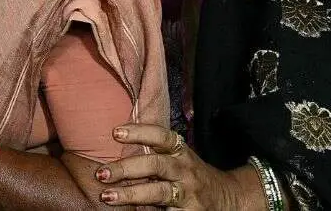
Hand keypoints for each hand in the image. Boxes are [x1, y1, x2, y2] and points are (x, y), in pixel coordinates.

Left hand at [95, 124, 258, 209]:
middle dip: (127, 168)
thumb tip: (115, 141)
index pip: (162, 136)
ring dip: (131, 194)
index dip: (139, 132)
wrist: (228, 198)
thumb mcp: (178, 157)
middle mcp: (185, 171)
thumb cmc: (191, 175)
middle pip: (156, 165)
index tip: (115, 133)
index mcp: (181, 152)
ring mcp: (188, 194)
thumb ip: (155, 151)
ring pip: (159, 192)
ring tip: (107, 196)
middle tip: (101, 173)